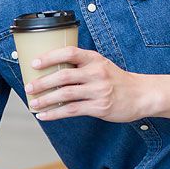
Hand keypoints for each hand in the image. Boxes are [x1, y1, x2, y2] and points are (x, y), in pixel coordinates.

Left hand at [24, 46, 151, 122]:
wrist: (141, 95)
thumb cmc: (116, 80)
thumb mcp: (102, 65)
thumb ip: (81, 66)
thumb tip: (51, 70)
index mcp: (94, 59)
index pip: (69, 53)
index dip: (50, 57)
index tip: (34, 63)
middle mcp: (97, 73)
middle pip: (64, 76)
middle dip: (42, 82)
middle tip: (28, 87)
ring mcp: (98, 91)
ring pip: (65, 95)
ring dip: (45, 99)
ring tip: (32, 103)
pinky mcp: (99, 107)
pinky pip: (72, 110)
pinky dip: (55, 113)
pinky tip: (44, 115)